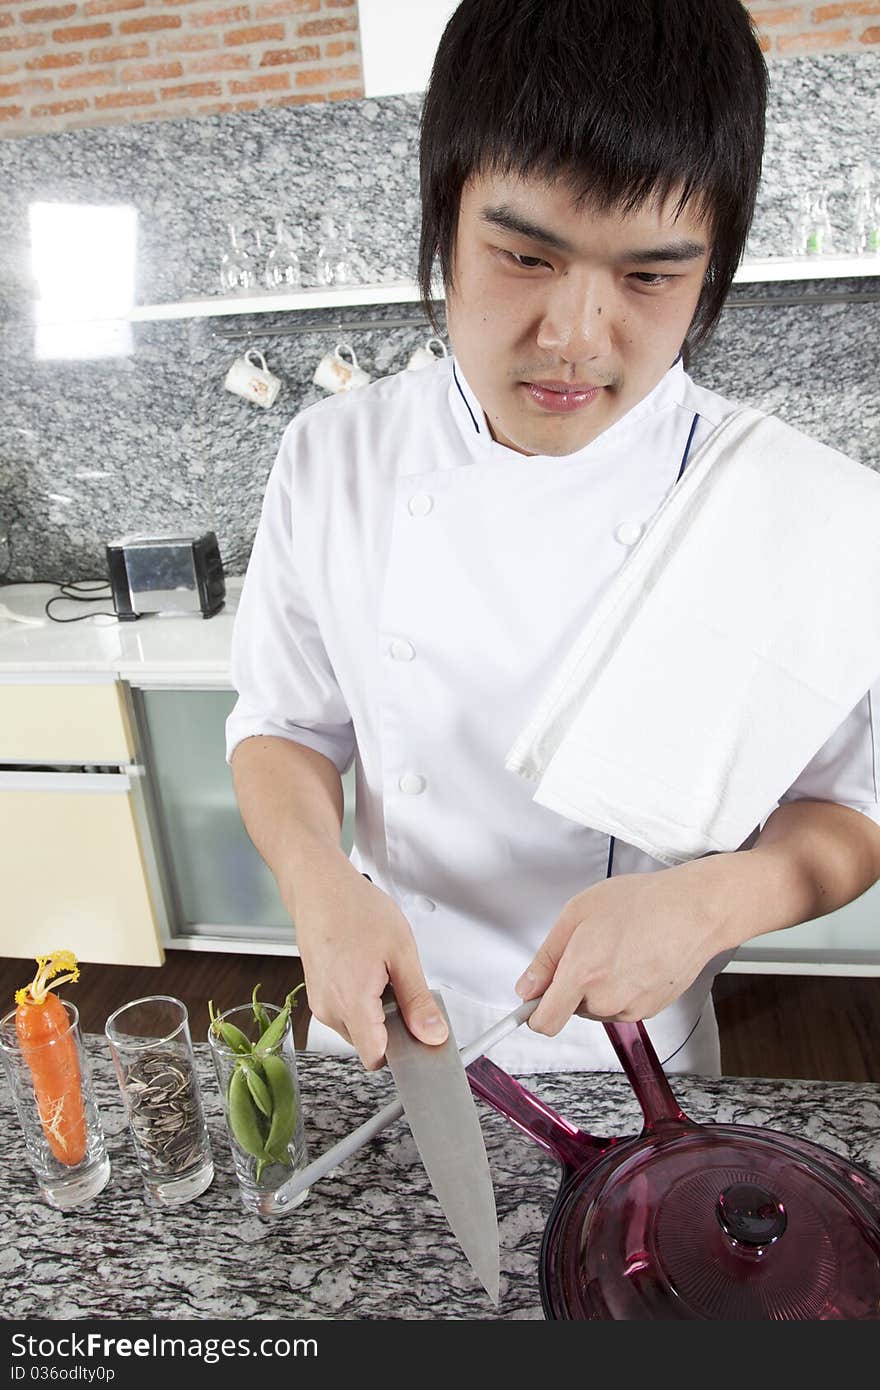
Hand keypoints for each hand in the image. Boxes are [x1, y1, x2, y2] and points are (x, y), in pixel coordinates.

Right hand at [286, 864, 447, 1069]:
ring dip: (375, 1012)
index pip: (376, 1057)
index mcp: (351, 1002)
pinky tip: (366, 970)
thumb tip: (432, 1034)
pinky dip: (360, 1000)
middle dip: (390, 1025)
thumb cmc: (355, 910)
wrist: (320, 888)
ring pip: (357, 1028)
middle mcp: (329, 1009)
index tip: (417, 1033)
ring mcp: (320, 1002)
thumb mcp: (400, 952)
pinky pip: (345, 1011)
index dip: (402, 1050)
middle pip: (369, 1043)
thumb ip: (417, 1000)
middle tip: (399, 986)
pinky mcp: (317, 994)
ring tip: (379, 972)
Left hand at [514, 857, 732, 1034]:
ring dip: (598, 986)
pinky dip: (621, 988)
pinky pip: (621, 1006)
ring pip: (596, 1008)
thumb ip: (546, 957)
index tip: (530, 1002)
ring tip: (618, 949)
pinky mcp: (650, 1010)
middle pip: (570, 1009)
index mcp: (582, 974)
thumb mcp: (577, 913)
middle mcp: (606, 999)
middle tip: (590, 947)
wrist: (694, 910)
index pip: (545, 1022)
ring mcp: (631, 1008)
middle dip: (572, 984)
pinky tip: (635, 959)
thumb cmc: (642, 902)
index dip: (533, 1013)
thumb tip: (526, 987)